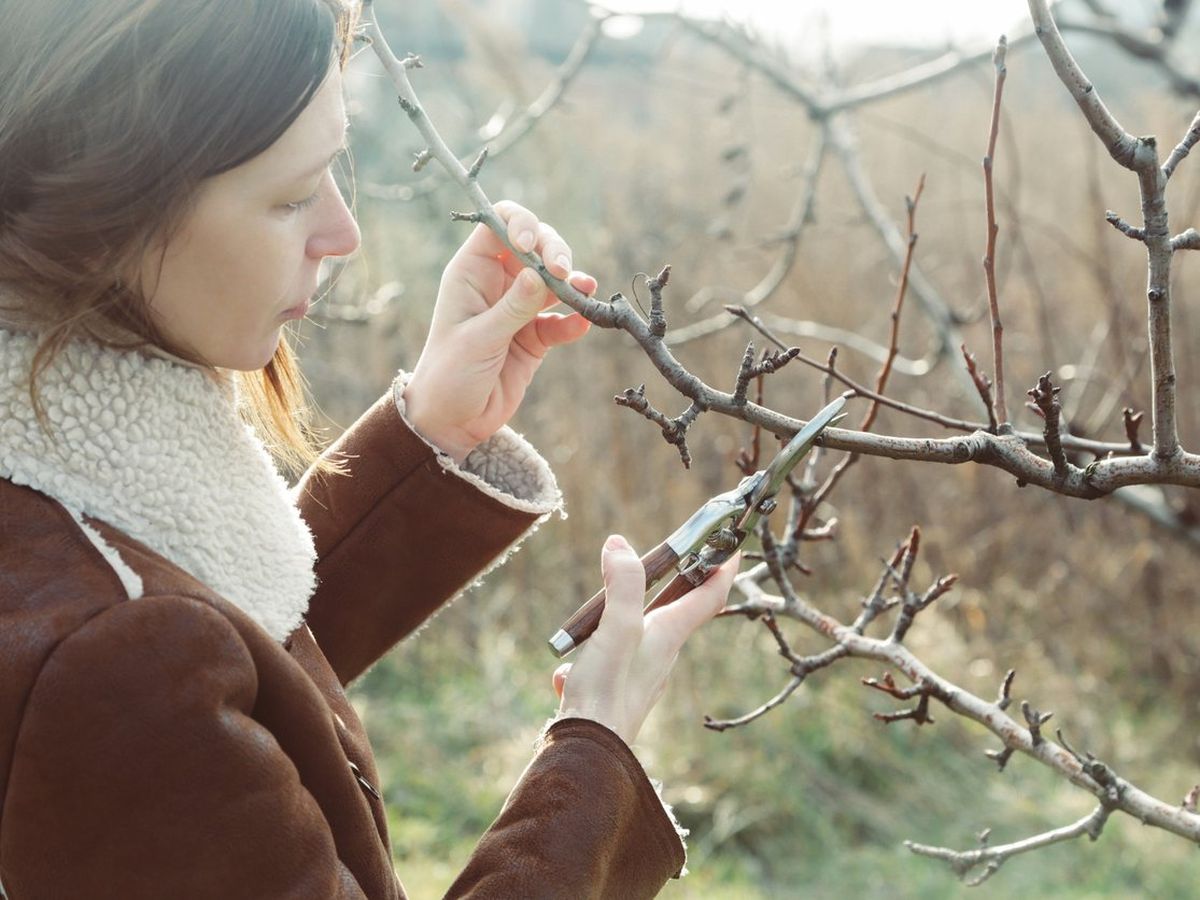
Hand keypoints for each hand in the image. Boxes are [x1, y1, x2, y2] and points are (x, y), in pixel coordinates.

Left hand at [403, 201, 596, 462]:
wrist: (452, 422)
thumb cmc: (450, 376)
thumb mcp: (479, 340)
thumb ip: (512, 307)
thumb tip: (542, 274)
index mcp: (471, 272)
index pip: (500, 225)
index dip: (521, 225)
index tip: (533, 246)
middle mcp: (496, 283)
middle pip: (535, 246)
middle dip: (555, 252)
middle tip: (565, 273)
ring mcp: (517, 309)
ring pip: (553, 280)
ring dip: (572, 282)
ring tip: (585, 291)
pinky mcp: (534, 336)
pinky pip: (560, 319)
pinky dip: (573, 319)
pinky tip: (581, 324)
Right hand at [553, 535, 739, 745]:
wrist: (587, 755)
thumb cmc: (606, 692)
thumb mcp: (616, 628)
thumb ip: (622, 585)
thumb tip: (619, 545)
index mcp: (668, 635)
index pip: (710, 596)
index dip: (724, 567)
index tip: (735, 544)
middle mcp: (661, 656)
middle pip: (676, 613)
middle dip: (674, 584)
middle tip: (667, 559)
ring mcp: (640, 677)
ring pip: (636, 638)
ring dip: (618, 622)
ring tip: (591, 622)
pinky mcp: (616, 693)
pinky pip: (605, 666)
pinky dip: (589, 660)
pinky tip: (566, 674)